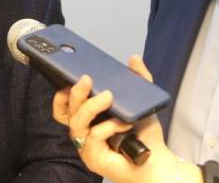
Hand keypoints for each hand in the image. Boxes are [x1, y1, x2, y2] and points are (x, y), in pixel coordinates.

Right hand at [52, 55, 201, 182]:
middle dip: (75, 93)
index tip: (70, 78)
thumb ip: (138, 80)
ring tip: (109, 97)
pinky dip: (109, 126)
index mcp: (89, 120)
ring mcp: (86, 146)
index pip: (64, 108)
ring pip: (77, 122)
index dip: (62, 95)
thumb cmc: (145, 135)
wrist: (157, 161)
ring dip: (92, 107)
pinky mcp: (92, 158)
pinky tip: (123, 124)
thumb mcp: (141, 102)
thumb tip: (133, 58)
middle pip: (68, 112)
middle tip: (88, 79)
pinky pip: (94, 136)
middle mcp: (83, 133)